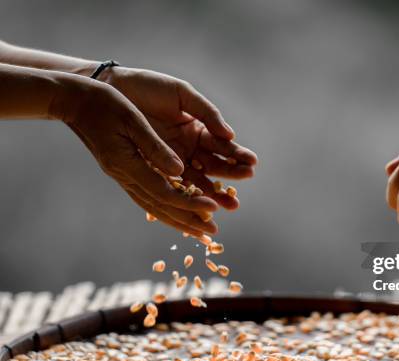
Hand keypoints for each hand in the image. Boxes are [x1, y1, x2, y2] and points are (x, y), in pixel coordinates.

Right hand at [56, 76, 219, 235]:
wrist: (74, 102)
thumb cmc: (105, 104)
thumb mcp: (132, 120)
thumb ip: (155, 147)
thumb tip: (179, 170)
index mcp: (127, 165)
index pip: (164, 192)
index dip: (190, 202)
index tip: (214, 208)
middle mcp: (124, 177)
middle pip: (161, 207)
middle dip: (189, 220)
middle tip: (213, 232)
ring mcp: (122, 177)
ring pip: (154, 206)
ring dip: (178, 220)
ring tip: (199, 231)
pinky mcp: (124, 173)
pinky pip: (147, 197)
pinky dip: (165, 209)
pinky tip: (177, 213)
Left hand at [100, 67, 256, 209]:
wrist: (114, 88)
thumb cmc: (150, 87)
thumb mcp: (183, 95)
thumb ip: (207, 113)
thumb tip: (230, 134)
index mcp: (198, 130)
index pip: (222, 146)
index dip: (237, 155)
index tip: (252, 163)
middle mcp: (187, 148)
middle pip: (213, 167)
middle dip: (231, 176)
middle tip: (246, 183)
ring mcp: (171, 160)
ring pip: (196, 180)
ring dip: (214, 192)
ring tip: (230, 203)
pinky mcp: (153, 167)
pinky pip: (171, 184)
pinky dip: (185, 194)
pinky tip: (199, 202)